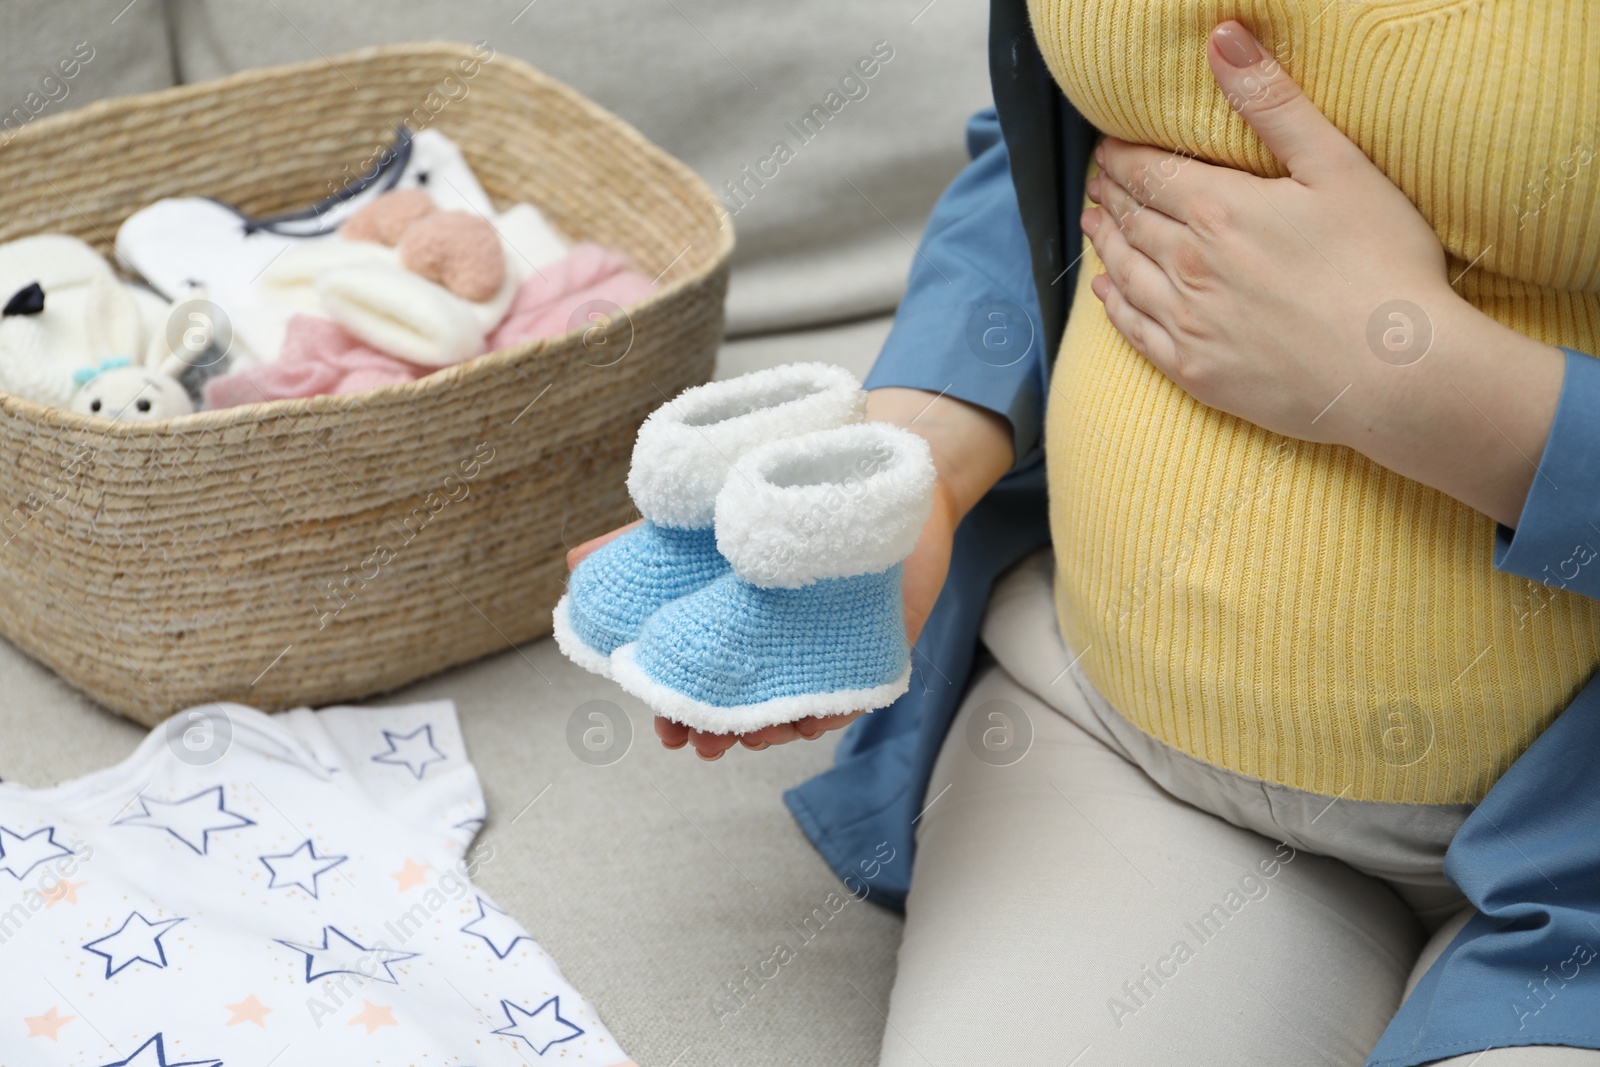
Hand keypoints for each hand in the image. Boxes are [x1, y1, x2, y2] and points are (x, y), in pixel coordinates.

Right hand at [563, 520, 883, 759]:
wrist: (861, 467)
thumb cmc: (775, 498)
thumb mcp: (701, 517)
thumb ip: (643, 543)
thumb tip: (573, 563)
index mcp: (730, 625)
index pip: (698, 682)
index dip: (677, 711)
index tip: (664, 731)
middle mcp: (775, 645)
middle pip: (742, 707)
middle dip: (718, 732)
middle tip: (702, 743)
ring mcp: (823, 650)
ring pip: (794, 710)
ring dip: (772, 732)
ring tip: (755, 734)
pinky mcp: (874, 645)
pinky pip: (855, 692)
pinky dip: (833, 710)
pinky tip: (811, 717)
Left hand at [1082, 19, 1563, 525]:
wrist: (1396, 374)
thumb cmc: (1383, 266)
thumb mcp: (1338, 167)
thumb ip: (1272, 103)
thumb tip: (1222, 38)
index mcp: (1218, 210)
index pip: (1150, 174)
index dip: (1123, 158)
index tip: (1108, 149)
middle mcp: (1188, 265)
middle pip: (1134, 221)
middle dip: (1111, 197)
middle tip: (1097, 184)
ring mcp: (1187, 322)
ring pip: (1126, 273)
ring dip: (1106, 245)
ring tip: (1094, 226)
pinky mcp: (1195, 371)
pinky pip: (1136, 333)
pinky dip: (1113, 308)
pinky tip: (1105, 295)